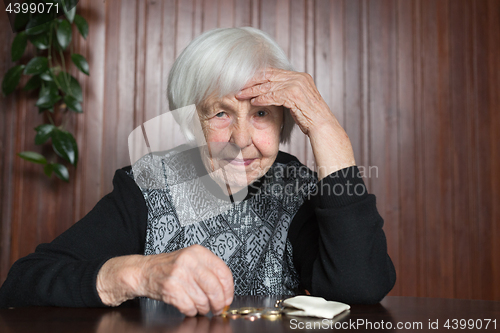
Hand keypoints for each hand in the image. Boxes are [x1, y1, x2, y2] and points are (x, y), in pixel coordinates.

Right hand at [96, 244, 233, 315]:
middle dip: (218, 303)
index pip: (223, 272)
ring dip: (203, 309)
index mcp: (198, 252)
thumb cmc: (168, 267)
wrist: (143, 271)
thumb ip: (208, 271)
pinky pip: (189, 307)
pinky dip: (191, 311)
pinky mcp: (170, 288)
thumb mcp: (190, 260)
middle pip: (215, 289)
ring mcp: (179, 275)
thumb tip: (226, 291)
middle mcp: (189, 261)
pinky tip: (188, 306)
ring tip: (199, 306)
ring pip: (203, 300)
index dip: (229, 290)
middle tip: (217, 308)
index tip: (228, 298)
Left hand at [236, 68, 355, 178]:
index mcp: (300, 76)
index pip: (274, 72)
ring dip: (253, 91)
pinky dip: (261, 99)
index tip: (247, 82)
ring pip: (268, 85)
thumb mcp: (298, 99)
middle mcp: (299, 77)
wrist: (322, 125)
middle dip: (252, 81)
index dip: (259, 76)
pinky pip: (273, 95)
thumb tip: (272, 91)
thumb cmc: (310, 116)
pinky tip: (253, 102)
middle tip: (239, 87)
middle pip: (269, 76)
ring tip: (241, 95)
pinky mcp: (294, 95)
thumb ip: (287, 92)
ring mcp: (297, 85)